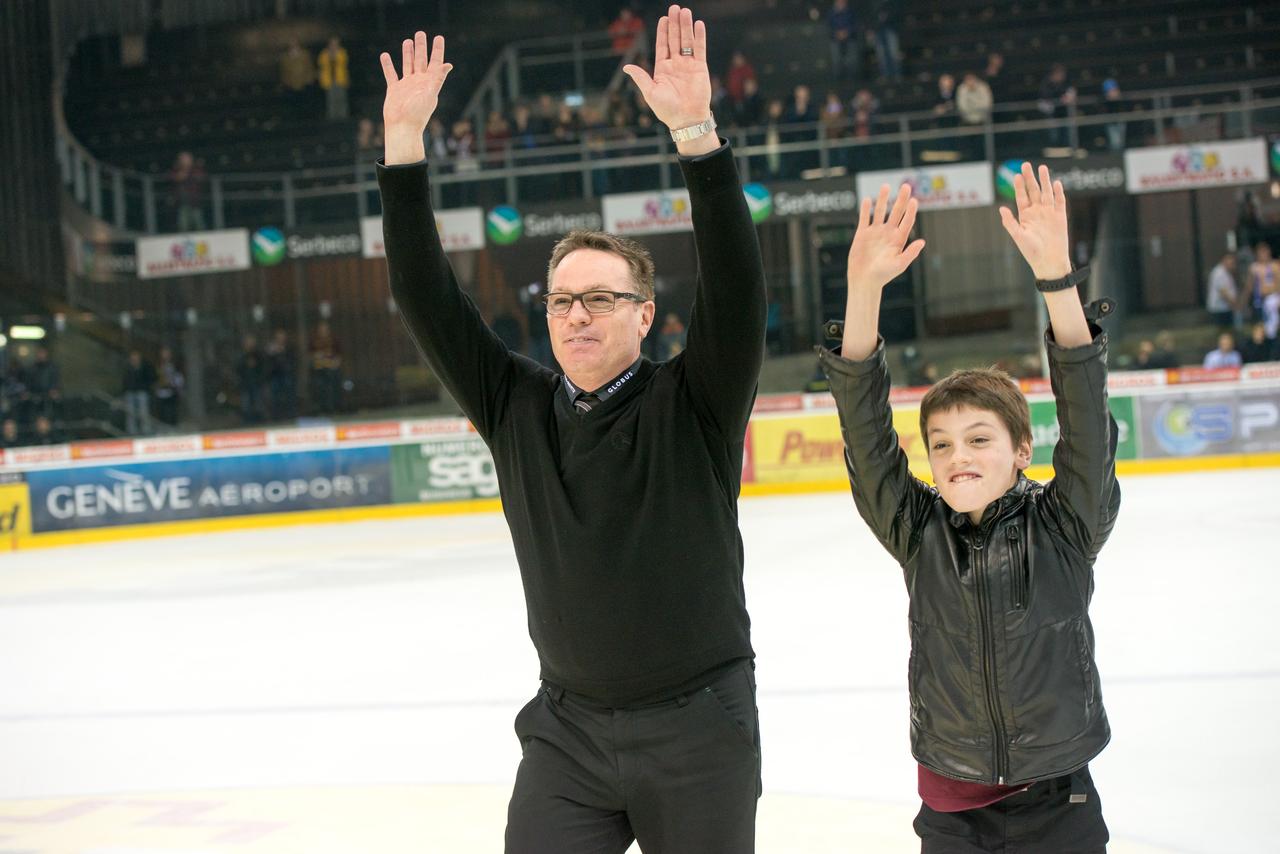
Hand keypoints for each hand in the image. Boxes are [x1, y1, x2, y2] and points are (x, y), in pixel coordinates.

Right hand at [380, 32, 452, 163]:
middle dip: (421, 47)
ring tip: (407, 41)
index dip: (437, 50)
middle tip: (420, 33)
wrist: (402, 127)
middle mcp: (419, 82)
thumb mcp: (430, 94)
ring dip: (407, 53)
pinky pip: (390, 74)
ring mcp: (406, 85)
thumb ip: (437, 78)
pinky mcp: (394, 90)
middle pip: (421, 60)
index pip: (435, 62)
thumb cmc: (417, 114)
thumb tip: (448, 65)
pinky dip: (387, 65)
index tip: (438, 37)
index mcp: (429, 83)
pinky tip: (385, 55)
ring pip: (407, 65)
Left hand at [622, 6, 711, 130]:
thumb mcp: (650, 92)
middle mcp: (676, 64)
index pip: (662, 45)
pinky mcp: (700, 68)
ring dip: (686, 26)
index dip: (663, 31)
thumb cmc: (667, 110)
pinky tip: (698, 24)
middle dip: (674, 24)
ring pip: (687, 41)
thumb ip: (640, 77)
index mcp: (663, 69)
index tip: (664, 18)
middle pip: (675, 39)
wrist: (686, 120)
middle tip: (675, 8)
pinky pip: (700, 49)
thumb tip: (626, 67)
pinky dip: (699, 37)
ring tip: (685, 11)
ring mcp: (688, 65)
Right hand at [847, 183, 924, 291]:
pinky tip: (868, 199)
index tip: (914, 200)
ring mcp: (875, 232)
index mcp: (899, 239)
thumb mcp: (899, 265)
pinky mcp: (862, 234)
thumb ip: (910, 253)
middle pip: (896, 212)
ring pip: (880, 212)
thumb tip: (923, 242)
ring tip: (886, 186)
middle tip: (906, 186)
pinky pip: (865, 218)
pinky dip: (866, 209)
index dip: (911, 211)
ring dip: (883, 199)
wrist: (864, 280)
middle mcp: (888, 233)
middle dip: (901, 199)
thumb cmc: (883, 275)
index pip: (907, 221)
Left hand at [999, 162, 1070, 279]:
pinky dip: (1058, 192)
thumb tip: (1001, 208)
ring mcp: (1049, 212)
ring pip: (1046, 192)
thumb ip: (1010, 222)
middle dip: (1030, 178)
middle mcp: (1037, 212)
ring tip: (1042, 168)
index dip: (1019, 186)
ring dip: (1044, 181)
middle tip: (1026, 165)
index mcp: (1025, 216)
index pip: (1022, 197)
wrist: (1049, 261)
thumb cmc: (1031, 251)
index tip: (1015, 175)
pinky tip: (1056, 183)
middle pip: (1033, 191)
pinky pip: (1060, 201)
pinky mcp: (1060, 216)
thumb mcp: (1018, 236)